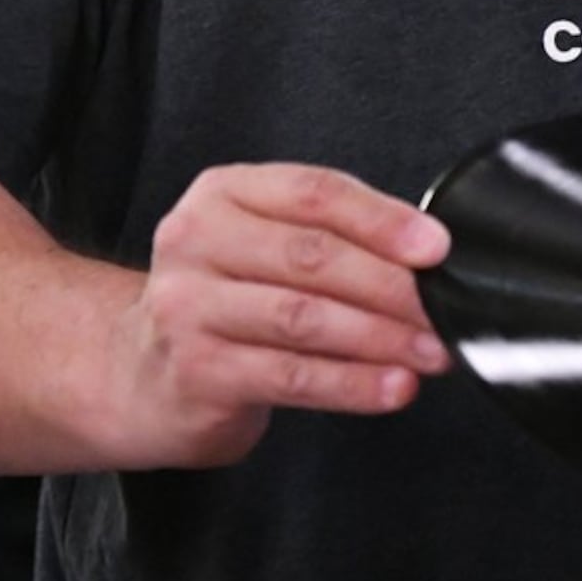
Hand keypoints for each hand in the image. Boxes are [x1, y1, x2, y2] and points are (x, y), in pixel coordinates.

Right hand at [109, 164, 452, 466]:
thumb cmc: (221, 303)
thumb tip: (424, 258)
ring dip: (381, 337)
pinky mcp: (198, 371)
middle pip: (312, 256)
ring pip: (305, 318)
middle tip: (444, 310)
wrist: (137, 374)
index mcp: (222, 194)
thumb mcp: (260, 247)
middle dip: (392, 286)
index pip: (314, 193)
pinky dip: (353, 383)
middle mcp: (196, 241)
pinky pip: (291, 376)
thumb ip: (328, 238)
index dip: (382, 219)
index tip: (436, 247)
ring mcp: (190, 308)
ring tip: (431, 351)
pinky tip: (393, 387)